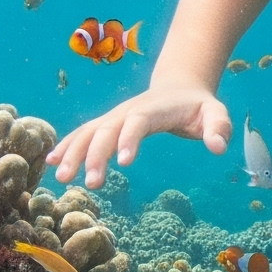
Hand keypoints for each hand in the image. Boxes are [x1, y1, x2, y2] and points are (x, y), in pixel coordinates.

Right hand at [48, 84, 232, 188]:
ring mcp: (114, 116)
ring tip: (62, 178)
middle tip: (91, 184)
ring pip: (88, 131)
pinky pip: (83, 133)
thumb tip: (219, 147)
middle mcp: (128, 111)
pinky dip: (66, 146)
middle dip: (96, 155)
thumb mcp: (216, 113)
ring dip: (73, 153)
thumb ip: (219, 127)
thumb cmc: (198, 106)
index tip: (124, 163)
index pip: (138, 122)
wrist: (179, 87)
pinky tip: (52, 163)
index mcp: (153, 109)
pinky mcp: (107, 123)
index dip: (129, 139)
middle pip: (106, 130)